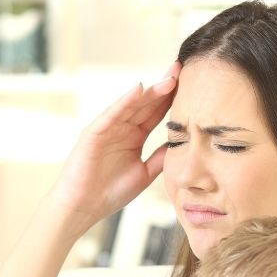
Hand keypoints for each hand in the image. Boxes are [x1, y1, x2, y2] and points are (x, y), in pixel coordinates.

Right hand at [51, 63, 180, 230]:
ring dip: (151, 91)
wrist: (83, 207)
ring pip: (132, 105)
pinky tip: (139, 89)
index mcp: (135, 136)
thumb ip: (160, 157)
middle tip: (183, 69)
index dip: (173, 99)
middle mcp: (122, 128)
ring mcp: (108, 128)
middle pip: (147, 103)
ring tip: (170, 78)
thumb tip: (182, 144)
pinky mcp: (94, 132)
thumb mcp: (144, 173)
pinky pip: (112, 114)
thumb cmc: (110, 192)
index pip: (157, 113)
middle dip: (165, 87)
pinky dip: (125, 101)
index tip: (193, 85)